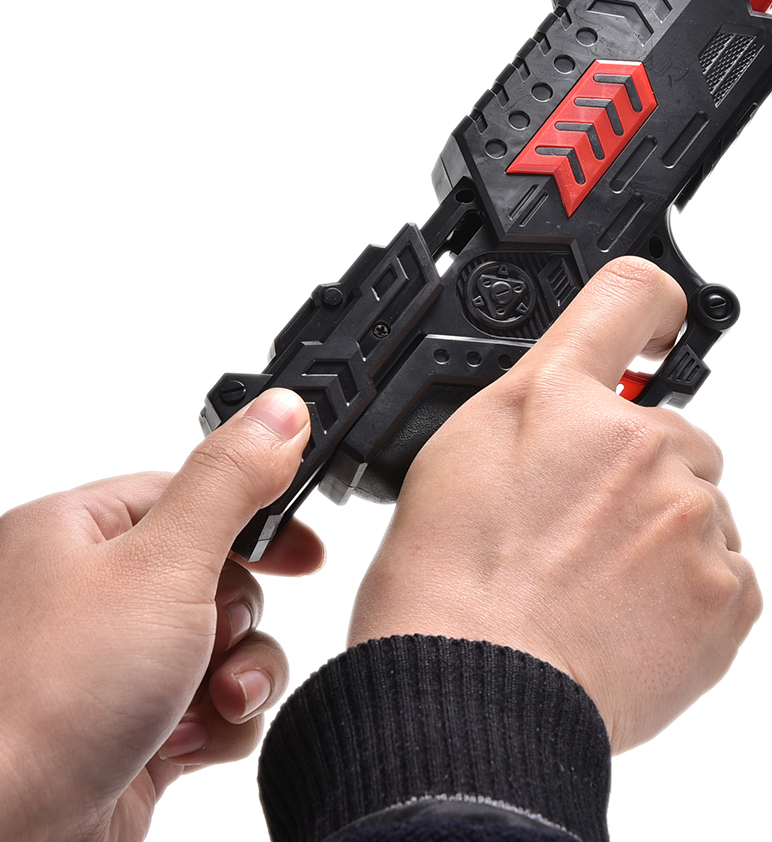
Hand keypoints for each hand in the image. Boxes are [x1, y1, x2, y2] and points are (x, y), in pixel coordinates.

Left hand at [0, 389, 318, 841]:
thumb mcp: (162, 565)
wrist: (2, 841)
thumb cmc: (42, 701)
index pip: (196, 497)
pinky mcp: (132, 729)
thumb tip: (282, 411)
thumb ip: (231, 482)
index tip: (302, 549)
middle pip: (221, 577)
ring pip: (225, 645)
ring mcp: (112, 667)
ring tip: (209, 703)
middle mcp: (92, 597)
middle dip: (238, 618)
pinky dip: (215, 724)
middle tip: (217, 640)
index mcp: (80, 535)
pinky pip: (211, 706)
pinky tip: (181, 744)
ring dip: (236, 676)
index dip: (256, 521)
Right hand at [348, 257, 761, 753]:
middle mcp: (636, 442)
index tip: (659, 328)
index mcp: (562, 398)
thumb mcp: (461, 452)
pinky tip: (632, 619)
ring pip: (700, 507)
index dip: (651, 306)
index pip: (632, 295)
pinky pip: (728, 569)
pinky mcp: (727, 591)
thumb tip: (578, 407)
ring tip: (598, 587)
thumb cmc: (448, 586)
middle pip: (673, 433)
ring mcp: (689, 516)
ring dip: (665, 536)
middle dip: (640, 473)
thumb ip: (537, 408)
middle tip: (583, 531)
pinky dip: (692, 592)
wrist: (474, 695)